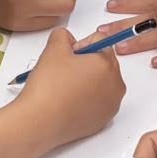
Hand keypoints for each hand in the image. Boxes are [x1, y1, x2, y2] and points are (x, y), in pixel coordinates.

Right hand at [9, 27, 125, 154]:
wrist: (40, 123)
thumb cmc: (48, 87)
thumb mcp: (53, 48)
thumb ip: (63, 35)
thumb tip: (67, 39)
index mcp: (108, 65)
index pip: (100, 42)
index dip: (80, 45)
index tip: (67, 56)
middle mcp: (116, 86)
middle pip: (103, 63)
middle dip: (86, 63)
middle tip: (64, 72)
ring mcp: (111, 106)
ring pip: (101, 83)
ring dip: (87, 81)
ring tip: (65, 88)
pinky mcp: (103, 121)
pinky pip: (98, 102)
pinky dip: (86, 99)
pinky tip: (68, 102)